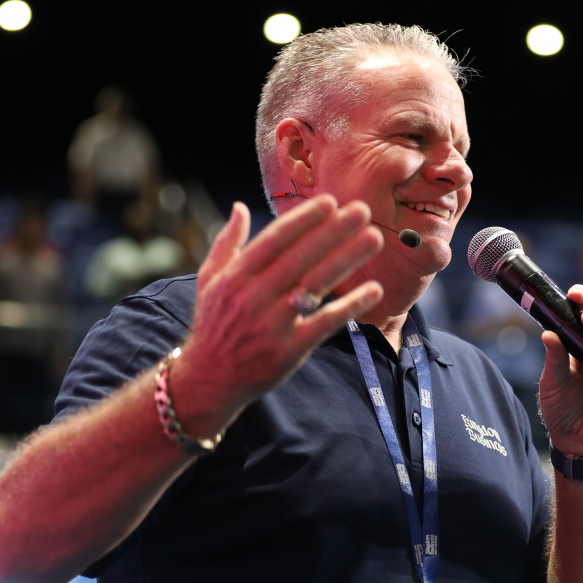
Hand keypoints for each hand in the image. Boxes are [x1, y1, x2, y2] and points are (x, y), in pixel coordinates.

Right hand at [169, 196, 383, 433]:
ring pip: (314, 285)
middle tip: (362, 211)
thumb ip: (226, 243)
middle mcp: (252, 298)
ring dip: (346, 259)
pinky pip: (324, 323)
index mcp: (234, 277)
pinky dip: (350, 306)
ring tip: (374, 239)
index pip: (273, 241)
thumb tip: (240, 206)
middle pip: (299, 258)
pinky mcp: (289, 351)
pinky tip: (374, 290)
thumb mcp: (208, 281)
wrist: (209, 380)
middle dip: (332, 232)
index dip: (302, 220)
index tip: (329, 202)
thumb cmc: (213, 324)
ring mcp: (272, 325)